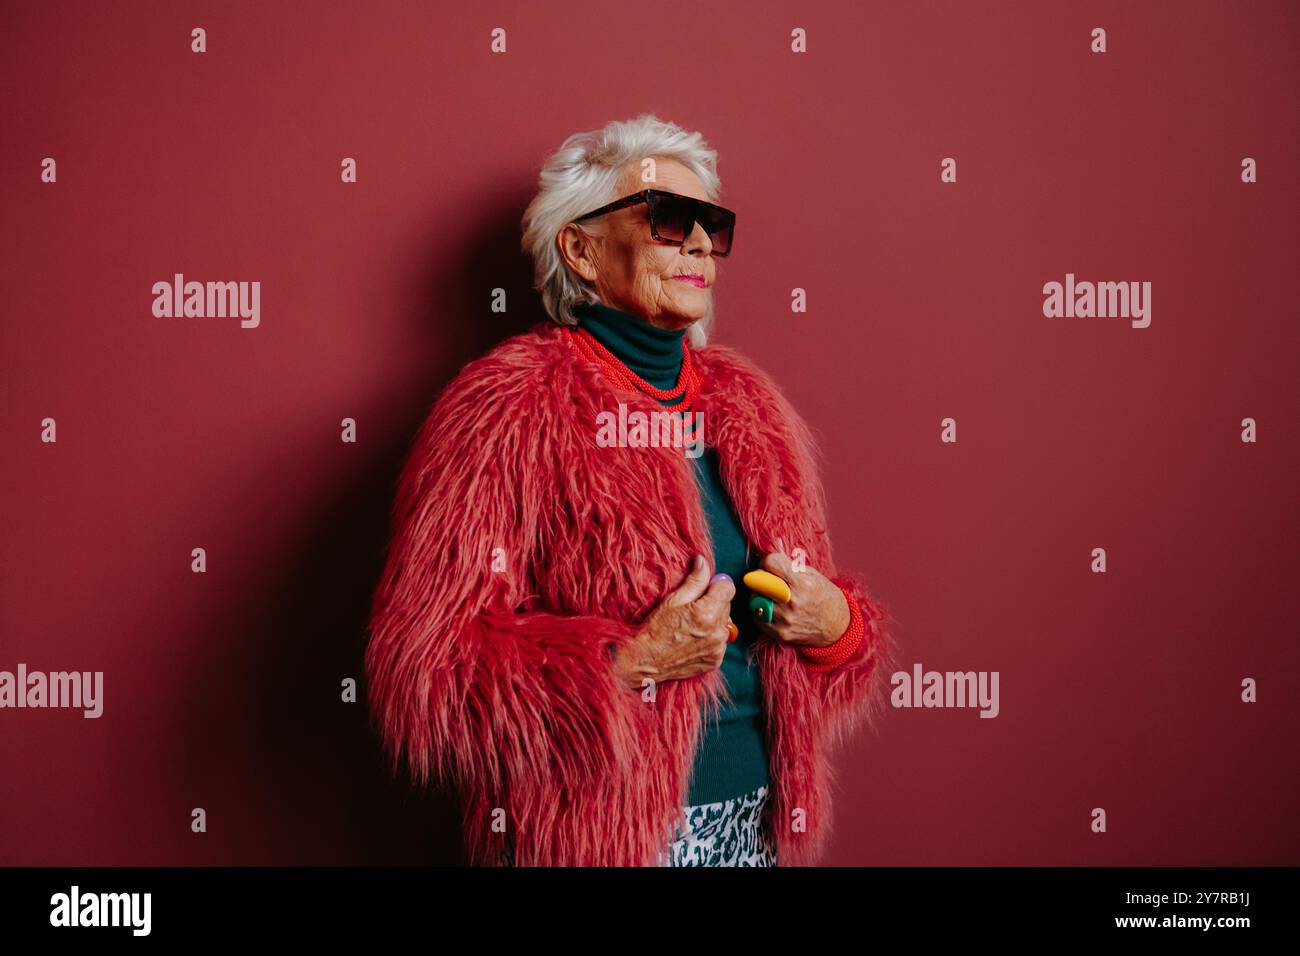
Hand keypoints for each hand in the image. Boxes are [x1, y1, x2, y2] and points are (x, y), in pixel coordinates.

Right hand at [611, 555, 734, 690]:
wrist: (645, 661)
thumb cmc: (655, 629)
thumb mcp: (672, 600)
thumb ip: (694, 580)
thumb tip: (703, 561)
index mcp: (706, 613)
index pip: (728, 588)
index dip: (716, 585)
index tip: (705, 589)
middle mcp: (716, 632)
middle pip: (727, 605)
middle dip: (714, 602)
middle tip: (692, 608)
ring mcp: (717, 648)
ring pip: (724, 623)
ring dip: (714, 620)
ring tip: (692, 625)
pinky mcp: (716, 660)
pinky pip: (720, 641)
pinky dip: (711, 637)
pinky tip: (693, 638)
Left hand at [750, 552, 848, 648]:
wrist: (837, 626)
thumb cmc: (824, 596)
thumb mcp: (812, 574)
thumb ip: (789, 564)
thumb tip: (770, 549)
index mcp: (803, 584)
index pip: (771, 563)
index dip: (769, 560)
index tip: (771, 564)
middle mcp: (793, 602)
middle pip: (759, 582)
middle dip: (760, 577)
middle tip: (767, 579)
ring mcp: (786, 619)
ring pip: (755, 600)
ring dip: (759, 594)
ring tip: (771, 595)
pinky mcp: (780, 633)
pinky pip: (757, 617)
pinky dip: (760, 611)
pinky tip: (772, 608)